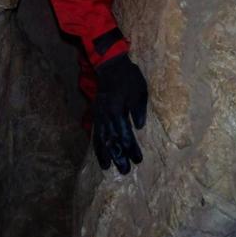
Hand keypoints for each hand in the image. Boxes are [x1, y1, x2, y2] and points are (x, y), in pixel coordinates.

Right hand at [92, 54, 147, 174]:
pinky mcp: (96, 112)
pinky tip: (99, 152)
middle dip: (118, 156)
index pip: (125, 135)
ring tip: (107, 167)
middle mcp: (106, 115)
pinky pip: (95, 131)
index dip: (131, 149)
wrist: (110, 65)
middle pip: (111, 140)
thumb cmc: (128, 77)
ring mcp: (99, 114)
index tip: (138, 160)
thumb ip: (138, 109)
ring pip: (101, 138)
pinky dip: (97, 143)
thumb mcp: (139, 90)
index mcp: (117, 110)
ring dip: (105, 153)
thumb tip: (139, 128)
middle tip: (124, 171)